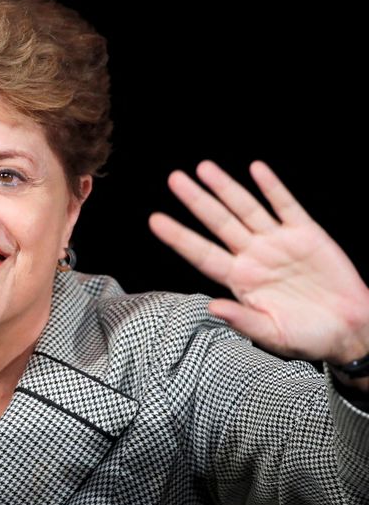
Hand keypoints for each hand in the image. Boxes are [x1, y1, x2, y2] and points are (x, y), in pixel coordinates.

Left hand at [148, 160, 368, 366]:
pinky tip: (256, 169)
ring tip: (204, 168)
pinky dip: (272, 187)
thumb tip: (212, 307)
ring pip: (246, 209)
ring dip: (226, 187)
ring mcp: (277, 242)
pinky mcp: (306, 234)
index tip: (155, 221)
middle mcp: (253, 256)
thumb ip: (243, 320)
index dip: (179, 237)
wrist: (349, 330)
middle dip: (197, 201)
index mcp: (239, 280)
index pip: (201, 254)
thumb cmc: (307, 336)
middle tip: (174, 179)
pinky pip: (285, 206)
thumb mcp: (272, 334)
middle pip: (218, 223)